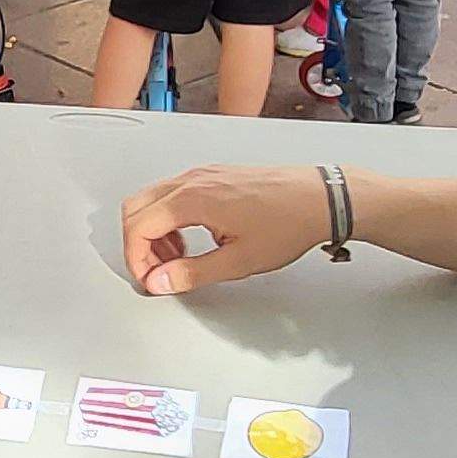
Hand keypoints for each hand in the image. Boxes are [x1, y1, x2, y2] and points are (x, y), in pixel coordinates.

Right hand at [117, 164, 326, 294]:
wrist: (320, 198)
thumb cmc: (288, 223)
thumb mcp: (238, 261)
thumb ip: (192, 273)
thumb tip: (159, 281)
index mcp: (192, 200)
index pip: (137, 227)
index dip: (136, 259)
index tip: (149, 280)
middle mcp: (192, 181)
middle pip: (136, 208)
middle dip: (138, 244)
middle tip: (157, 271)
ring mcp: (203, 175)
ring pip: (153, 199)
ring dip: (154, 232)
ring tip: (178, 259)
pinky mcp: (214, 176)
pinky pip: (174, 194)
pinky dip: (170, 219)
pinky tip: (193, 239)